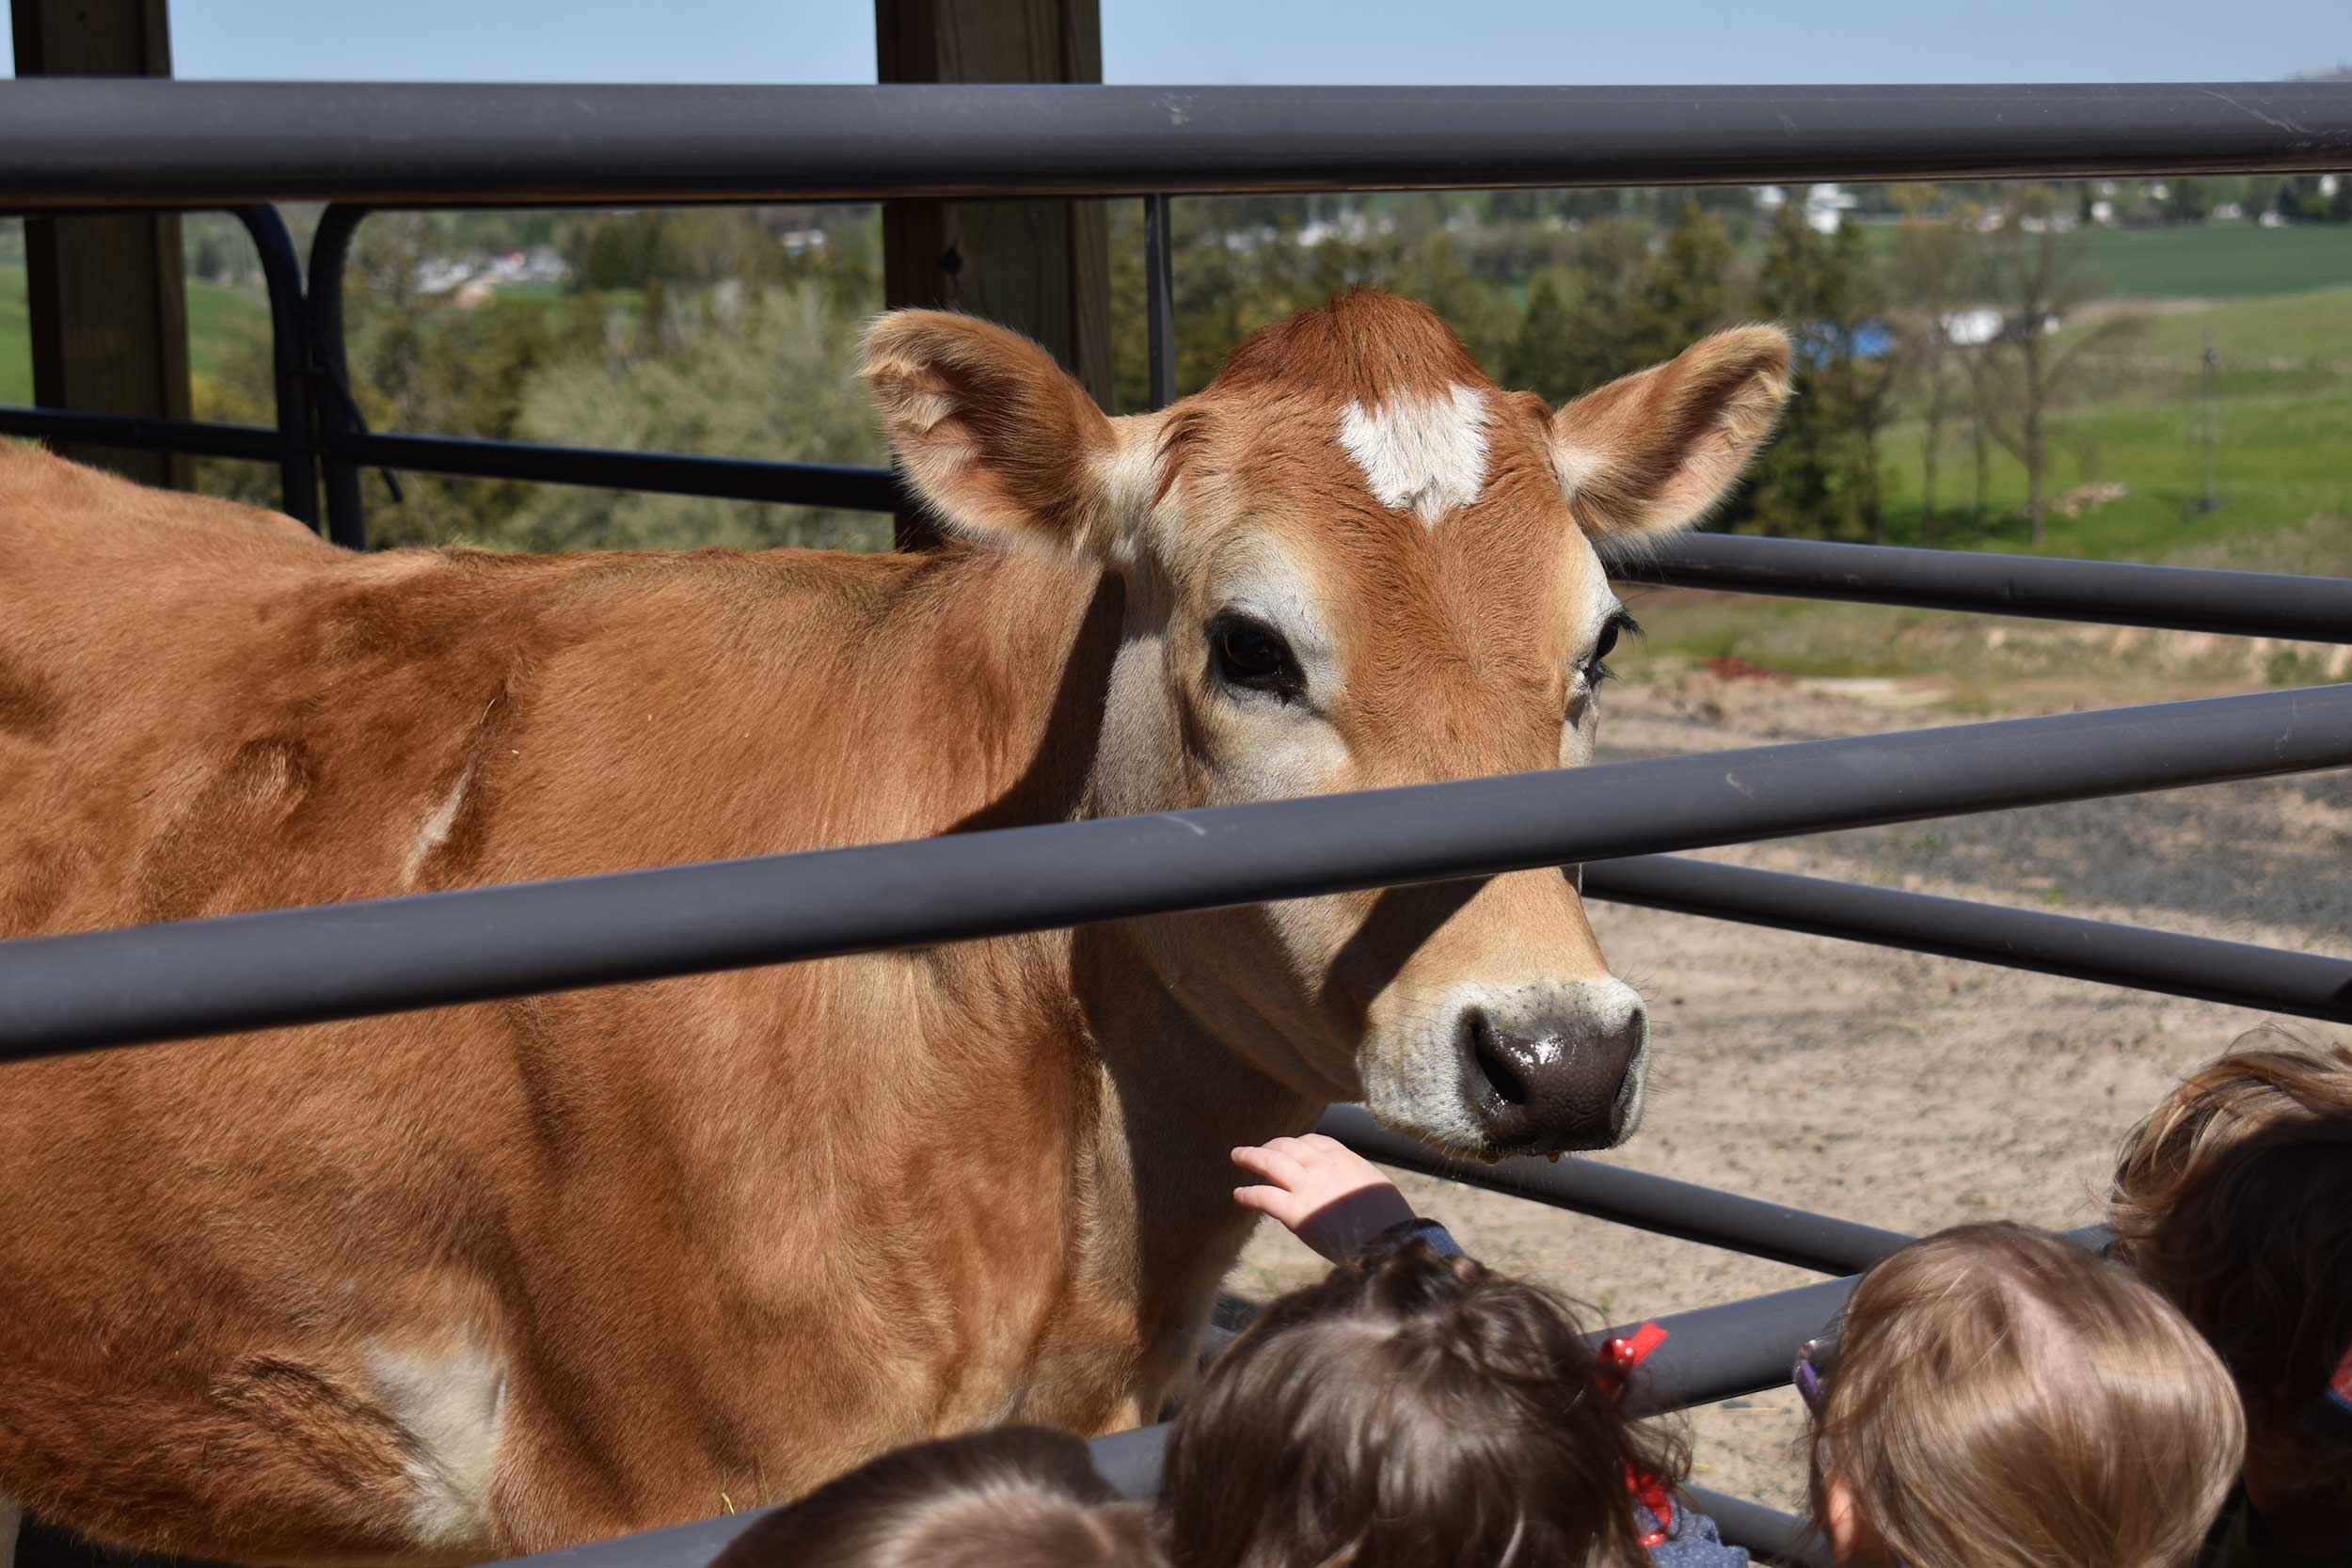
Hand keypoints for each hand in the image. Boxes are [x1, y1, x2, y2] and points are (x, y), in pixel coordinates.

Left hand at [1231, 1134, 1418, 1262]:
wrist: (1390, 1242)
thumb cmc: (1389, 1221)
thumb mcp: (1374, 1184)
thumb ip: (1352, 1177)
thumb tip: (1342, 1184)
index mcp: (1345, 1158)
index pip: (1314, 1141)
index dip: (1297, 1143)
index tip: (1288, 1147)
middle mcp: (1323, 1166)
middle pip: (1288, 1147)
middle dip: (1271, 1146)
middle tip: (1257, 1150)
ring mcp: (1307, 1187)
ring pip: (1270, 1163)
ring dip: (1251, 1157)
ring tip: (1237, 1156)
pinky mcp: (1296, 1212)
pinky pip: (1264, 1197)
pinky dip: (1248, 1194)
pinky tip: (1238, 1195)